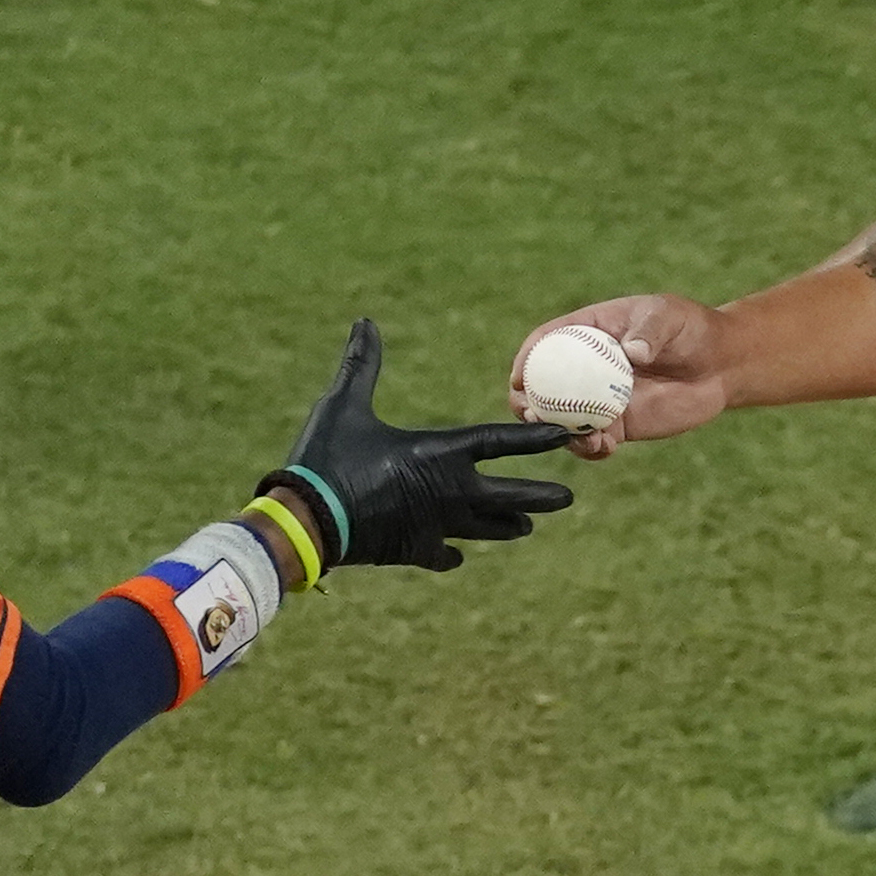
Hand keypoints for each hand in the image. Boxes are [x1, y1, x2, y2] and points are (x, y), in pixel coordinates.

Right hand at [265, 320, 572, 571]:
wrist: (307, 523)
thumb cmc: (327, 457)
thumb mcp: (343, 404)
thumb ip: (361, 364)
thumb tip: (364, 321)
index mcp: (439, 452)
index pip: (500, 442)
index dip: (534, 437)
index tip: (565, 436)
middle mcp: (449, 491)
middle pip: (509, 496)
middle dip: (540, 496)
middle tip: (569, 498)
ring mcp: (435, 526)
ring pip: (486, 529)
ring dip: (507, 526)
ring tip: (527, 527)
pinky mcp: (415, 551)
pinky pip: (444, 553)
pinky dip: (452, 552)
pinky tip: (458, 553)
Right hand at [509, 294, 726, 459]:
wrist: (719, 365)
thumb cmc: (690, 328)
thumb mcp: (669, 317)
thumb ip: (650, 331)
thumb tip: (632, 353)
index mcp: (586, 332)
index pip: (545, 342)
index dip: (526, 358)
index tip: (519, 376)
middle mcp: (585, 367)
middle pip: (541, 386)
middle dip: (527, 402)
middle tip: (531, 415)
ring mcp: (598, 399)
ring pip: (563, 419)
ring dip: (557, 431)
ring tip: (575, 436)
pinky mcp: (618, 425)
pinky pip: (593, 440)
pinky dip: (590, 448)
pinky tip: (602, 447)